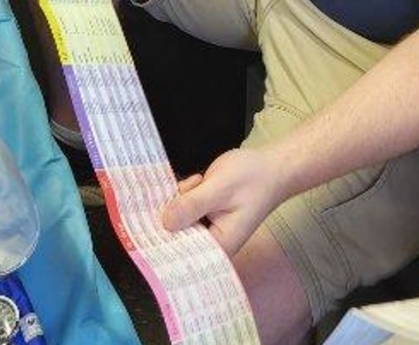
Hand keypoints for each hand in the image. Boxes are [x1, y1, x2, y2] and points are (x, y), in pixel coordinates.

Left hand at [161, 147, 285, 254]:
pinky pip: (181, 209)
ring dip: (179, 198)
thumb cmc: (253, 179)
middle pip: (175, 236)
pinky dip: (184, 193)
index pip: (182, 252)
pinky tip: (199, 181)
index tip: (147, 220)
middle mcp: (210, 243)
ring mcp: (205, 229)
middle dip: (171, 211)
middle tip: (187, 188)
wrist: (271, 167)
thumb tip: (164, 222)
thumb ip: (193, 205)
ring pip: (175, 219)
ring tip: (200, 181)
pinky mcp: (202, 215)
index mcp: (219, 246)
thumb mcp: (221, 189)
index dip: (161, 238)